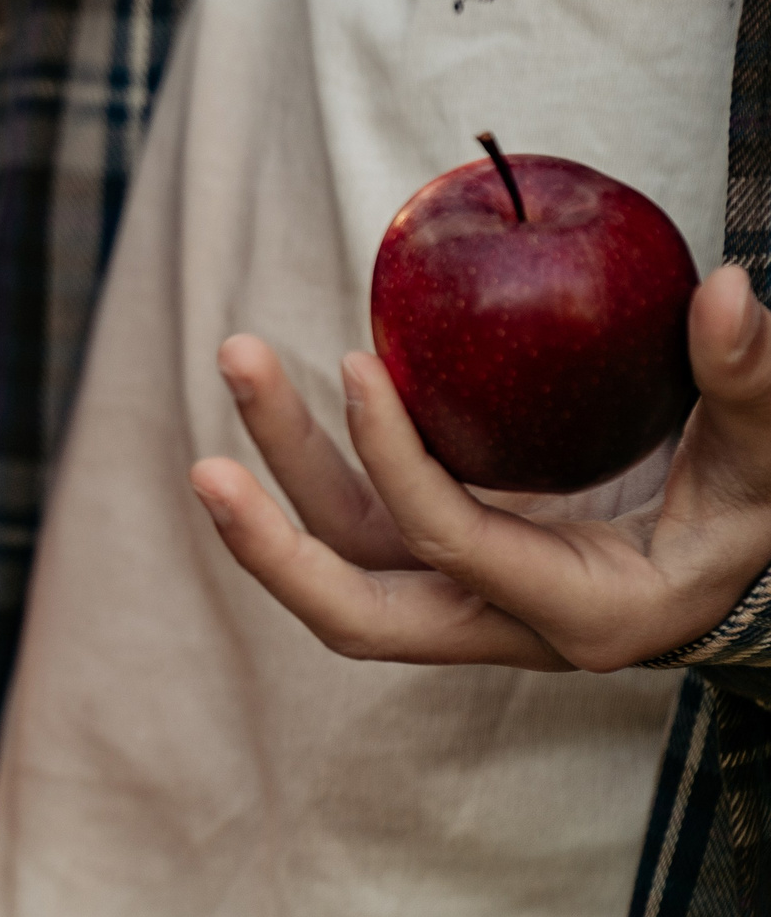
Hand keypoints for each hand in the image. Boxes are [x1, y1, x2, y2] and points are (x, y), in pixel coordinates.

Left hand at [189, 265, 770, 672]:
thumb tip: (727, 289)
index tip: (358, 361)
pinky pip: (357, 525)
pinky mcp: (446, 567)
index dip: (396, 461)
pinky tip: (280, 385)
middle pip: (355, 612)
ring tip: (241, 358)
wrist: (751, 570)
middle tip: (203, 465)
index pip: (456, 545)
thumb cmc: (762, 512)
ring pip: (342, 558)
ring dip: (281, 469)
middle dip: (270, 547)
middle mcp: (508, 627)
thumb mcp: (770, 457)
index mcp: (588, 614)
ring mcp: (466, 602)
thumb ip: (753, 381)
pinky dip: (315, 463)